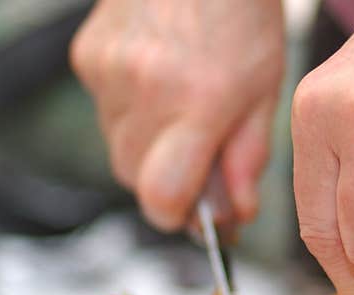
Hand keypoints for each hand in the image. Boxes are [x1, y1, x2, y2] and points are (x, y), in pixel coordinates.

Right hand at [70, 0, 283, 230]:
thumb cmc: (243, 19)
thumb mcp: (265, 94)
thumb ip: (248, 161)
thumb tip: (235, 217)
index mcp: (197, 104)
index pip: (161, 196)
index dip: (177, 217)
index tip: (197, 215)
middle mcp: (145, 89)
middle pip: (135, 180)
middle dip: (168, 184)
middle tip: (201, 161)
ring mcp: (109, 71)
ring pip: (118, 150)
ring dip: (150, 151)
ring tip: (184, 114)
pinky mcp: (87, 56)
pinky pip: (105, 114)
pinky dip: (132, 116)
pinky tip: (161, 87)